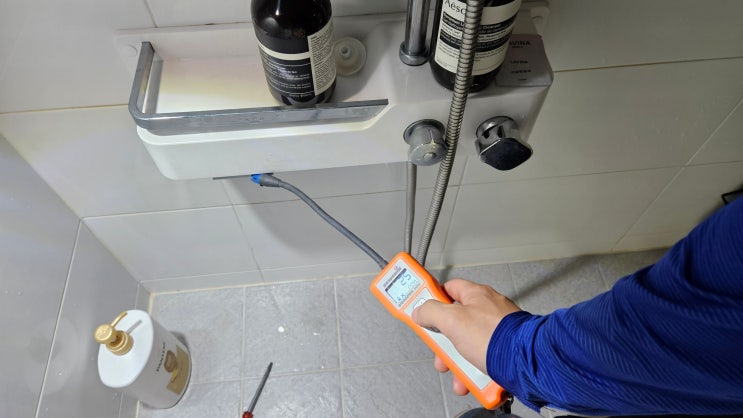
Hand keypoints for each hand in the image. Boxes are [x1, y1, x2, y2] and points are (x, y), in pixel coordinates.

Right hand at [411, 279, 520, 394]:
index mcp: (477, 295)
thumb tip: (420, 311)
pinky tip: (475, 380)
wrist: (528, 363)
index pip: (449, 289)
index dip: (433, 299)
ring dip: (460, 364)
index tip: (421, 308)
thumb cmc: (496, 337)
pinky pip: (484, 360)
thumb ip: (431, 312)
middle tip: (441, 354)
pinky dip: (477, 372)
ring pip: (469, 346)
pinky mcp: (506, 350)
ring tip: (460, 375)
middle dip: (445, 344)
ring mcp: (499, 331)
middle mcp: (489, 311)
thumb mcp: (453, 320)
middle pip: (456, 324)